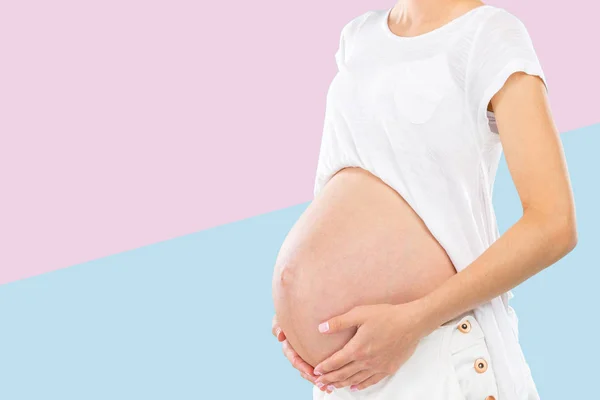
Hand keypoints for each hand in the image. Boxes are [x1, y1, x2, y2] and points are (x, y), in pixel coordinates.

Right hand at [272, 314, 332, 393]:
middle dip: (312, 378)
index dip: (302, 366)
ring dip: (319, 380)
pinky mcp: (314, 353)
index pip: (294, 358)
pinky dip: (325, 374)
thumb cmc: (290, 311)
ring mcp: (305, 354)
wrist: (305, 306)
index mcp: (289, 345)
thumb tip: (279, 336)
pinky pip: (319, 366)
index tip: (312, 372)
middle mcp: (297, 352)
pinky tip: (333, 381)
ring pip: (311, 371)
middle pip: (304, 369)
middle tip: (322, 383)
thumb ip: (278, 324)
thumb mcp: (281, 316)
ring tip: (329, 387)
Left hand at [311, 300, 431, 391]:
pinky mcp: (389, 368)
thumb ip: (339, 322)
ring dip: (342, 384)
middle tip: (320, 383)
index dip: (324, 368)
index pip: (336, 362)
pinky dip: (361, 385)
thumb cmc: (386, 315)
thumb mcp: (359, 313)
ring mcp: (378, 367)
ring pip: (356, 379)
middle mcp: (366, 361)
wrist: (412, 323)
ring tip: (333, 386)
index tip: (316, 371)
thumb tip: (321, 328)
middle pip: (344, 374)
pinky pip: (371, 381)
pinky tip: (355, 386)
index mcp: (357, 348)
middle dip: (330, 379)